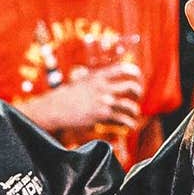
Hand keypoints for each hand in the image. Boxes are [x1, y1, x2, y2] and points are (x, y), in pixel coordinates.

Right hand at [15, 62, 143, 132]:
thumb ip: (88, 77)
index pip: (123, 69)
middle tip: (137, 97)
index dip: (134, 72)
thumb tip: (90, 74)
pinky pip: (122, 119)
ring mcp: (103, 101)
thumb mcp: (77, 81)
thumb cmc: (64, 96)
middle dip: (138, 92)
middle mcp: (103, 87)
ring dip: (135, 111)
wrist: (55, 109)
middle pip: (131, 86)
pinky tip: (130, 126)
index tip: (137, 78)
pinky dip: (129, 123)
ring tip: (134, 114)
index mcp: (97, 76)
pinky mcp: (101, 115)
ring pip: (129, 105)